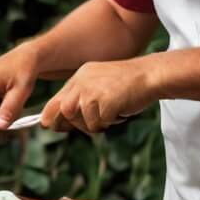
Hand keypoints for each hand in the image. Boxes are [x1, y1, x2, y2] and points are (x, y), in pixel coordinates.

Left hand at [41, 59, 155, 133]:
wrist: (150, 74)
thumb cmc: (127, 84)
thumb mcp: (98, 85)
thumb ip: (81, 98)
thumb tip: (61, 122)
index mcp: (79, 77)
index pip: (56, 100)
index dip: (50, 115)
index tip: (48, 125)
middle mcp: (82, 83)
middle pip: (65, 112)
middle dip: (75, 124)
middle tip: (94, 123)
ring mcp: (93, 91)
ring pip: (83, 121)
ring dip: (97, 124)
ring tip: (112, 114)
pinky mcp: (104, 101)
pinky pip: (100, 123)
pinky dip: (110, 123)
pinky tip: (120, 111)